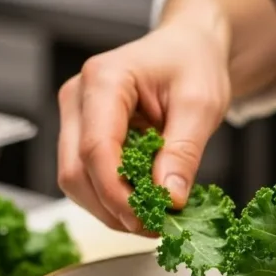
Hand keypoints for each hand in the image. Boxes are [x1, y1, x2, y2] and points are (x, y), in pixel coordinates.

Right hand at [57, 22, 230, 233]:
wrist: (186, 48)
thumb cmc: (193, 64)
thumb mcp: (201, 105)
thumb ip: (183, 152)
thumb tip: (169, 199)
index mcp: (105, 80)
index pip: (96, 149)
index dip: (117, 193)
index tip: (149, 219)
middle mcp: (78, 97)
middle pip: (76, 171)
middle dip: (112, 208)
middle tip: (155, 227)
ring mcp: (74, 117)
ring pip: (74, 182)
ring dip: (109, 210)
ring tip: (152, 219)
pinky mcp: (80, 134)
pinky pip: (85, 178)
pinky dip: (110, 200)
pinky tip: (140, 204)